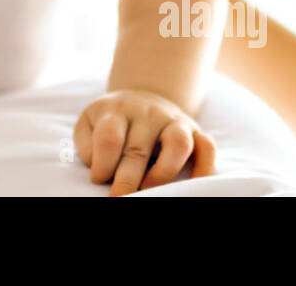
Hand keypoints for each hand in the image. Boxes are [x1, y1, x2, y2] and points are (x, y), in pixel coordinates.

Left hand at [73, 89, 215, 195]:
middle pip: (138, 148)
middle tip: (120, 198)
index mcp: (116, 111)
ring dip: (164, 171)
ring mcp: (174, 120)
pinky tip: (193, 186)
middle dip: (128, 180)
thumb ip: (88, 146)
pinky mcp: (195, 131)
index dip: (103, 163)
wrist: (142, 98)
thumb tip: (101, 171)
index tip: (99, 179)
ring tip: (150, 190)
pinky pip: (207, 147)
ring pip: (178, 142)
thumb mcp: (89, 124)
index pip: (110, 137)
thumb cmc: (112, 121)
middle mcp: (146, 113)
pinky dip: (205, 167)